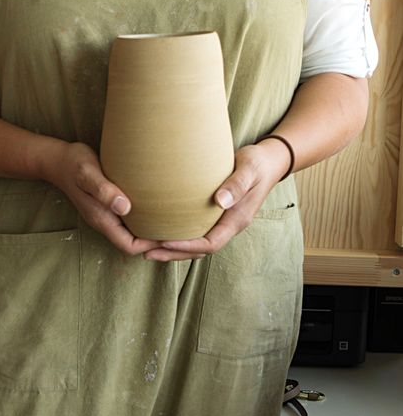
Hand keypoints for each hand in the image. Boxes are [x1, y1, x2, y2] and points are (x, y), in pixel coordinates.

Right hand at [38, 139, 162, 257]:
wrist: (57, 159)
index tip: (170, 236)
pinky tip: (160, 206)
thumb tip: (125, 207)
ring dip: (152, 231)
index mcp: (101, 219)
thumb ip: (103, 190)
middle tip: (179, 232)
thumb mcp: (87, 173)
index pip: (129, 246)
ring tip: (174, 221)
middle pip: (134, 243)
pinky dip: (146, 218)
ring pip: (134, 232)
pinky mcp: (111, 204)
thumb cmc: (73, 163)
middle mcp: (106, 221)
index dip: (151, 246)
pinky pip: (132, 219)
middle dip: (156, 243)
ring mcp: (108, 213)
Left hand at [142, 139, 292, 262]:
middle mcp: (228, 226)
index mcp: (237, 220)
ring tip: (147, 248)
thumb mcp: (249, 170)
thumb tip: (220, 201)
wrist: (267, 162)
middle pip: (200, 250)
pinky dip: (178, 236)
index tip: (164, 242)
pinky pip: (196, 232)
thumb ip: (236, 185)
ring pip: (196, 244)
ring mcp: (222, 222)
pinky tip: (160, 231)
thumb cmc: (257, 163)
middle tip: (146, 252)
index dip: (187, 246)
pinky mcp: (215, 215)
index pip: (211, 243)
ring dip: (173, 248)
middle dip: (173, 253)